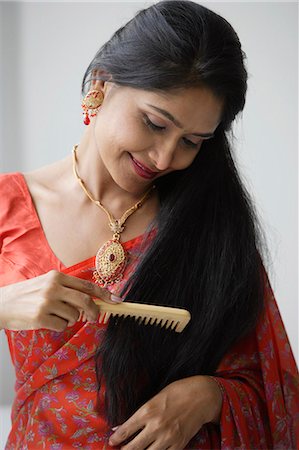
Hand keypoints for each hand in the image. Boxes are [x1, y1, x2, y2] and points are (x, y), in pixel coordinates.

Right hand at [0, 269, 121, 330]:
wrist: (0, 304)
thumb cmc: (27, 295)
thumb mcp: (46, 284)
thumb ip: (67, 289)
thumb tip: (93, 300)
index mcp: (56, 277)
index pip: (87, 285)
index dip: (104, 294)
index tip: (117, 300)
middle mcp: (53, 287)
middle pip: (85, 300)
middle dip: (94, 311)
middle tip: (94, 317)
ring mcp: (46, 302)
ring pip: (74, 316)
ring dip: (69, 319)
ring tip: (54, 315)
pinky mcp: (40, 317)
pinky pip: (61, 326)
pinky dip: (58, 326)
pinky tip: (46, 321)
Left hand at [109, 375, 222, 449]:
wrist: (201, 396)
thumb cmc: (177, 392)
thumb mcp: (156, 397)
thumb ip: (141, 413)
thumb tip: (124, 426)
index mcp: (147, 410)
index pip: (126, 429)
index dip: (116, 438)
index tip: (112, 442)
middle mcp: (155, 426)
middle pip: (133, 447)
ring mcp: (167, 437)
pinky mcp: (179, 445)